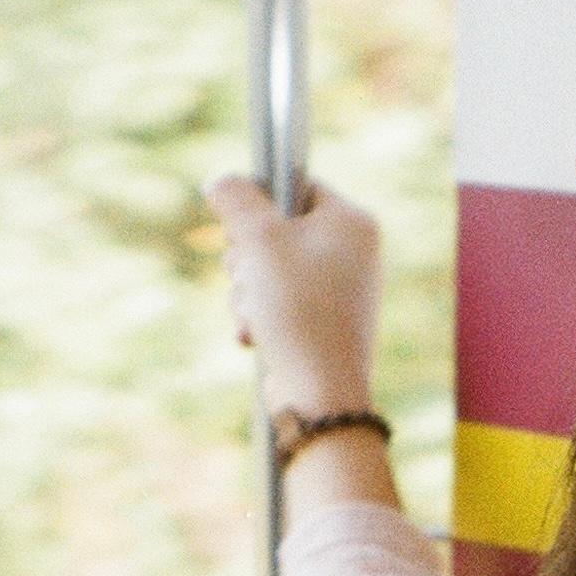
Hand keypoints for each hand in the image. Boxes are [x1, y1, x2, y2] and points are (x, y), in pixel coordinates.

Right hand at [202, 174, 381, 411]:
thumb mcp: (257, 237)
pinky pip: (277, 304)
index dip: (259, 202)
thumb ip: (235, 196)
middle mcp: (354, 254)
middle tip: (249, 276)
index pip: (294, 185)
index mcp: (354, 222)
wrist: (318, 392)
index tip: (242, 224)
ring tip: (256, 314)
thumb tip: (221, 182)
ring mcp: (340, 291)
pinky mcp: (322, 324)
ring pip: (268, 270)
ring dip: (246, 292)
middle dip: (246, 257)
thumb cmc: (297, 309)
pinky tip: (257, 336)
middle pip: (275, 230)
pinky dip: (259, 317)